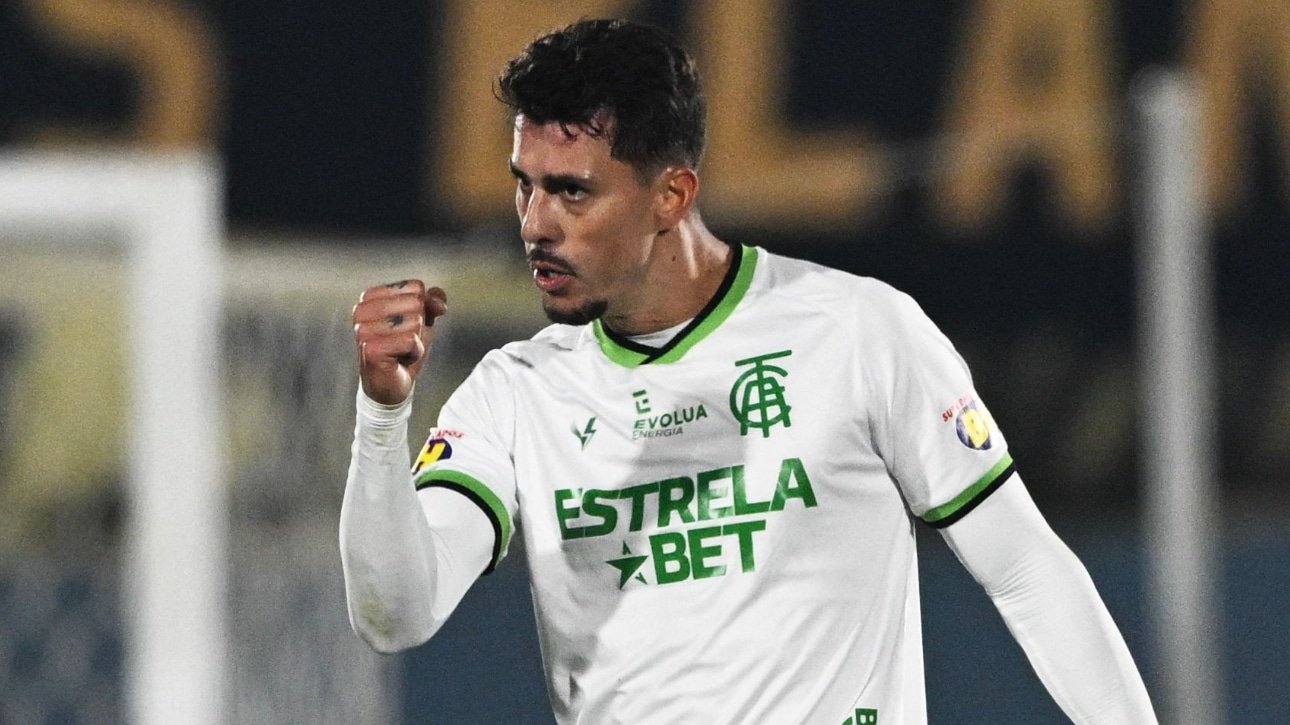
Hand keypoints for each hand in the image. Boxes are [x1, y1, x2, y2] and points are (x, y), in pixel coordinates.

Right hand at [352, 280, 447, 404]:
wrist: (391, 385)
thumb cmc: (403, 349)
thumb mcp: (422, 320)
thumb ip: (432, 302)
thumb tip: (438, 303)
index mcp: (371, 296)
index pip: (416, 287)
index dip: (422, 309)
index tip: (405, 326)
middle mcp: (362, 309)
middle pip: (416, 302)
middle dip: (419, 326)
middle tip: (402, 342)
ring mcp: (363, 330)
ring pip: (415, 322)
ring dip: (416, 342)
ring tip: (400, 351)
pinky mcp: (371, 349)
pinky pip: (411, 341)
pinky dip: (414, 353)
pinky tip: (399, 361)